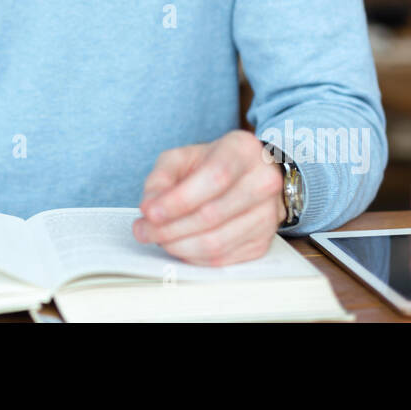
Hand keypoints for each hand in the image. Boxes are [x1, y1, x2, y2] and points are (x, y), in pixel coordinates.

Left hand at [132, 130, 284, 266]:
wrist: (247, 177)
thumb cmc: (212, 164)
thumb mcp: (181, 158)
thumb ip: (161, 178)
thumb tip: (149, 209)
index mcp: (243, 150)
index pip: (215, 178)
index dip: (179, 200)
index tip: (151, 212)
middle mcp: (263, 181)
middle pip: (212, 215)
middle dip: (169, 228)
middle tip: (143, 231)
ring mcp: (267, 215)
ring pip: (216, 243)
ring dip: (177, 246)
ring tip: (157, 238)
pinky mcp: (262, 243)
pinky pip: (222, 259)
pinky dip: (192, 256)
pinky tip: (179, 245)